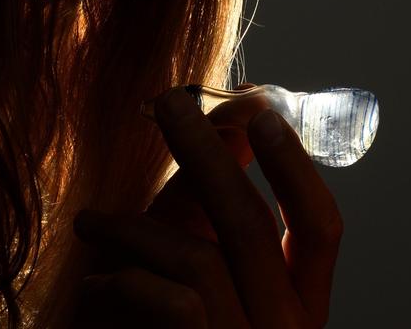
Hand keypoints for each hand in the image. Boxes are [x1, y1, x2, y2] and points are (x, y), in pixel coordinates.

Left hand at [73, 85, 342, 327]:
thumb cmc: (169, 305)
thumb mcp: (202, 243)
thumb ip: (221, 186)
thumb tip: (240, 111)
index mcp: (298, 289)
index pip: (318, 225)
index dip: (294, 168)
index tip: (262, 115)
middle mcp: (285, 320)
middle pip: (252, 224)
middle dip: (207, 154)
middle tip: (170, 104)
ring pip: (199, 260)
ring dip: (133, 230)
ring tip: (92, 223)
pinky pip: (169, 302)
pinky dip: (125, 281)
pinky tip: (95, 283)